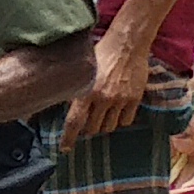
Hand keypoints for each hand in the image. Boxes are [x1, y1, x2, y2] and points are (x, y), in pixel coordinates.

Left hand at [63, 27, 153, 150]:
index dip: (68, 138)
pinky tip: (116, 113)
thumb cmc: (100, 54)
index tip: (65, 149)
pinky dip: (120, 120)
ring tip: (100, 117)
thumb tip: (58, 104)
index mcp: (85, 92)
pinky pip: (126, 121)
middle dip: (87, 129)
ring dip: (103, 125)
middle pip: (93, 128)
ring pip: (109, 127)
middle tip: (85, 125)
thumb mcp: (80, 71)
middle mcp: (103, 99)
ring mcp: (120, 100)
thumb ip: (72, 89)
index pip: (74, 123)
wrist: (127, 44)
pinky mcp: (135, 99)